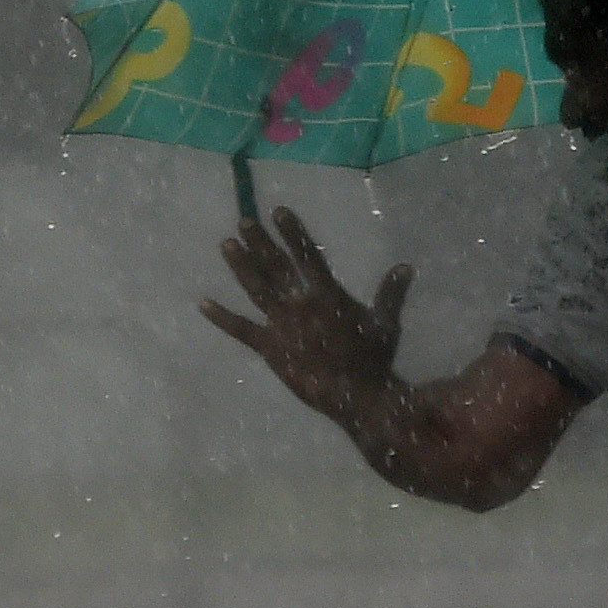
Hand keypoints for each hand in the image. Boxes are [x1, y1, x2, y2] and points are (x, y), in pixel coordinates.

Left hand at [200, 207, 414, 425]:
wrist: (356, 396)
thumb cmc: (373, 359)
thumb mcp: (385, 323)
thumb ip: (390, 292)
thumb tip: (405, 266)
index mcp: (326, 294)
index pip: (306, 255)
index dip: (292, 232)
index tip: (278, 212)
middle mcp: (299, 303)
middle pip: (275, 265)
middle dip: (259, 241)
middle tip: (243, 220)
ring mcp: (281, 325)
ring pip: (255, 289)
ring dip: (240, 266)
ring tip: (226, 244)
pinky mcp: (269, 347)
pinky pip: (241, 330)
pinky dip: (221, 317)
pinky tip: (202, 303)